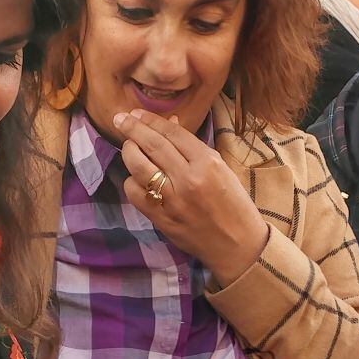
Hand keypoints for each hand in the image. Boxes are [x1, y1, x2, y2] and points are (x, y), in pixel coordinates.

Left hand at [114, 111, 268, 285]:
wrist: (237, 244)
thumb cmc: (234, 204)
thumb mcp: (221, 169)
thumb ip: (192, 147)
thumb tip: (170, 123)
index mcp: (207, 163)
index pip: (172, 134)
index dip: (151, 121)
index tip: (137, 114)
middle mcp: (188, 179)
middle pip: (153, 146)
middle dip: (132, 128)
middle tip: (120, 119)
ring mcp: (172, 200)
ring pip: (139, 167)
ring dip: (129, 152)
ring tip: (129, 147)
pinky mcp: (161, 218)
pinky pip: (135, 194)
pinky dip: (132, 182)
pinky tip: (137, 179)